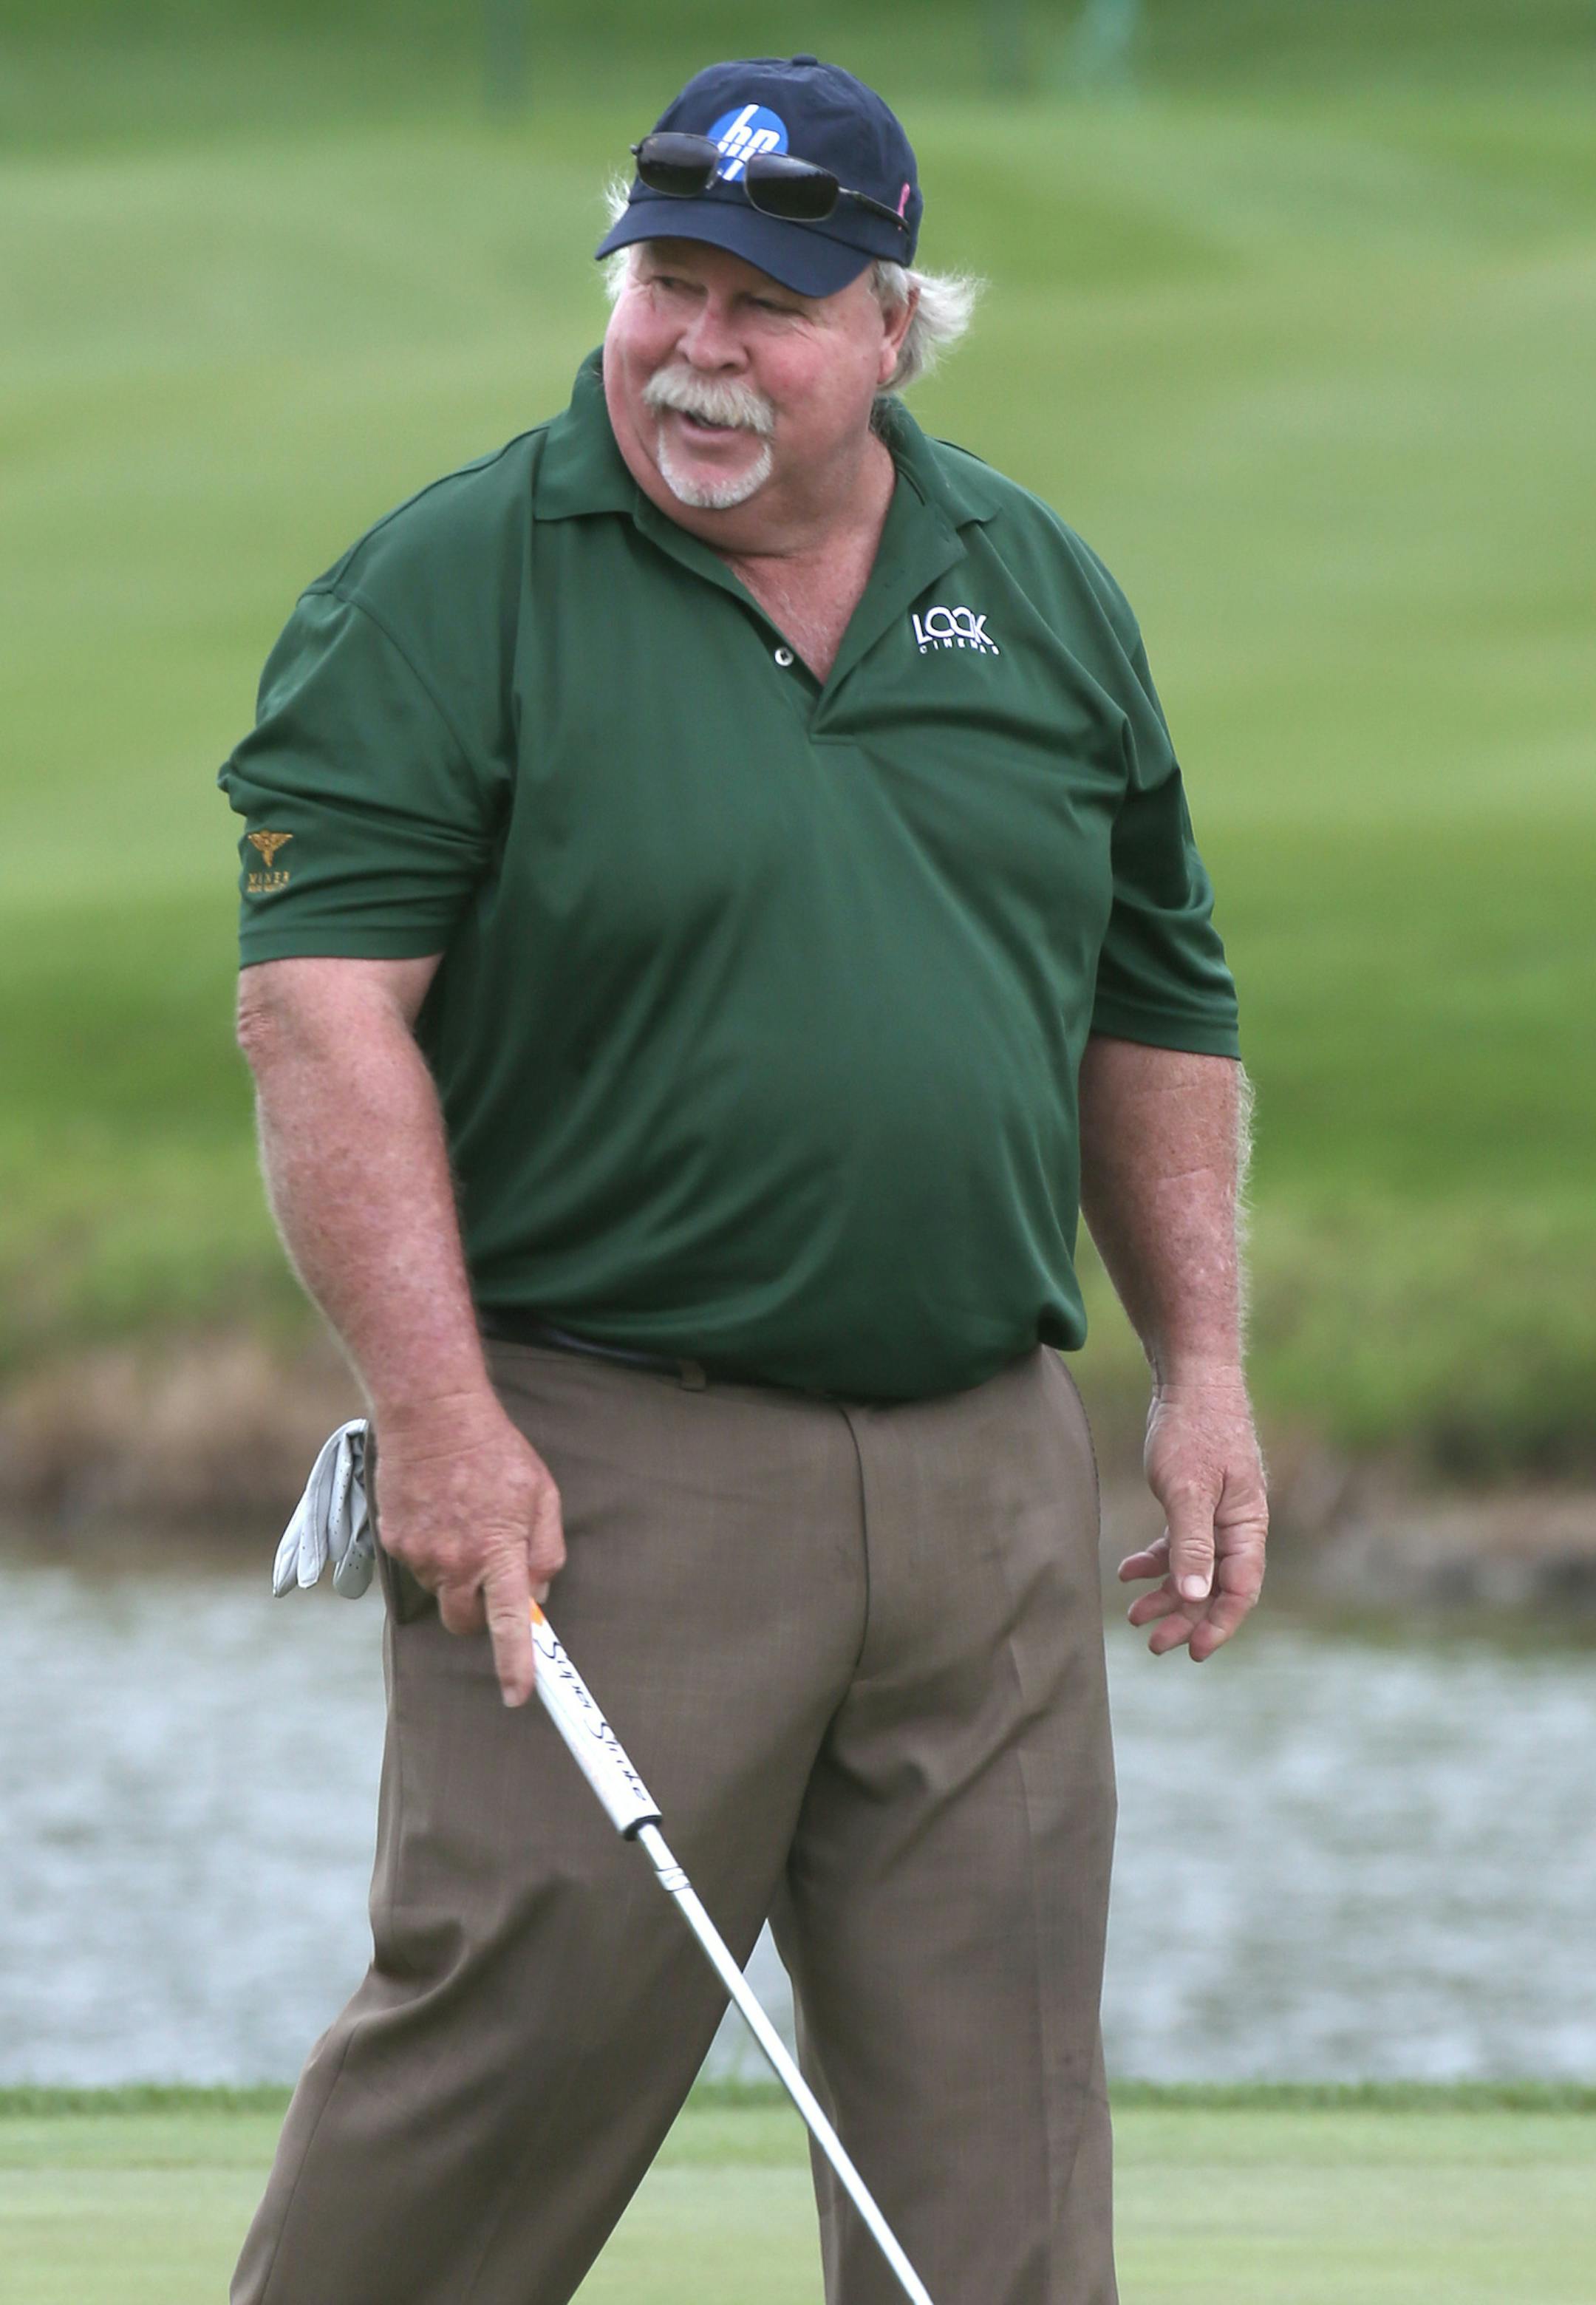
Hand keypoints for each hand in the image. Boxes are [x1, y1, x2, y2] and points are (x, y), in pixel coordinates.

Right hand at [371, 1391, 565, 1705]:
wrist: (432, 1414)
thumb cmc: (495, 1452)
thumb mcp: (542, 1495)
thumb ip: (545, 1551)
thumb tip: (537, 1595)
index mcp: (498, 1551)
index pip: (509, 1623)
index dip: (515, 1664)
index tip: (519, 1695)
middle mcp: (455, 1561)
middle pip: (464, 1622)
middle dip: (478, 1612)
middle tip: (489, 1575)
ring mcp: (420, 1553)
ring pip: (441, 1590)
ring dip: (455, 1571)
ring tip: (463, 1518)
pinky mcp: (394, 1541)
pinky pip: (418, 1564)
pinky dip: (431, 1549)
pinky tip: (439, 1511)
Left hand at [1118, 1373, 1267, 1661]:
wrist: (1190, 1379)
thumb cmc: (1195, 1430)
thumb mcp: (1189, 1489)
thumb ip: (1192, 1543)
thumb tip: (1197, 1595)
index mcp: (1247, 1526)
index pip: (1240, 1590)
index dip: (1218, 1624)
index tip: (1192, 1651)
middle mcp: (1236, 1525)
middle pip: (1214, 1586)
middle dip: (1184, 1617)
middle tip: (1153, 1644)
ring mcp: (1215, 1513)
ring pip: (1194, 1568)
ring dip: (1166, 1593)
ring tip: (1133, 1616)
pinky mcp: (1193, 1500)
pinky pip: (1178, 1543)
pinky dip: (1155, 1560)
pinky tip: (1128, 1571)